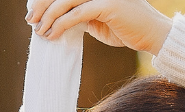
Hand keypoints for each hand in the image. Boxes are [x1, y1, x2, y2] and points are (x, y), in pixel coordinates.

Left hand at [25, 0, 173, 53]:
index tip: (33, 11)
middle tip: (31, 20)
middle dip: (42, 4)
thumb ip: (80, 12)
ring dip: (49, 16)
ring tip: (40, 31)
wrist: (154, 36)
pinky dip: (61, 24)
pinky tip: (53, 34)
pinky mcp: (109, 5)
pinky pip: (77, 14)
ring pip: (66, 0)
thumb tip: (55, 17)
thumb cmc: (126, 28)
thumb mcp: (97, 18)